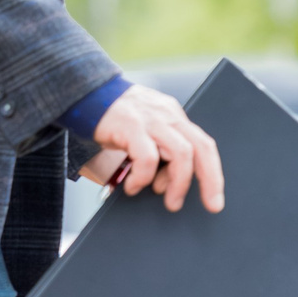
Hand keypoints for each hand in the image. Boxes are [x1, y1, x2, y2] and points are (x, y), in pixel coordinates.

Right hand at [85, 84, 223, 213]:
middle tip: (210, 204)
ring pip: (181, 153)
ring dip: (178, 183)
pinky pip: (148, 157)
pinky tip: (134, 186)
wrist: (81, 92)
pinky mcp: (130, 126)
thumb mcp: (143, 131)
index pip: (204, 145)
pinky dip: (144, 177)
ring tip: (169, 200)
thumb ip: (158, 151)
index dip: (214, 172)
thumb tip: (167, 184)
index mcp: (174, 117)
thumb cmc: (111, 118)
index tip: (215, 198)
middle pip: (201, 148)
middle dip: (210, 180)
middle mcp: (167, 116)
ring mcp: (150, 120)